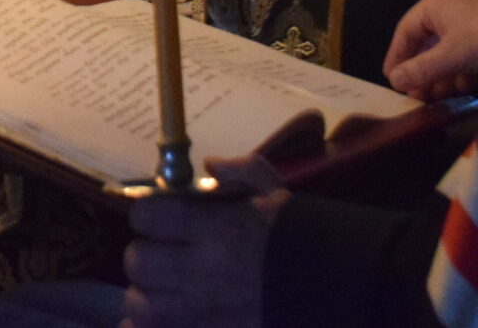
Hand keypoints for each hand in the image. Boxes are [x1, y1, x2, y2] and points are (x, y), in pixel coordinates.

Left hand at [121, 156, 287, 327]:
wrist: (339, 289)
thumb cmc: (303, 241)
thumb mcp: (278, 197)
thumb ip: (243, 172)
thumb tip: (210, 165)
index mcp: (220, 230)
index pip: (148, 216)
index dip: (148, 213)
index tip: (160, 217)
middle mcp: (205, 272)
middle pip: (138, 262)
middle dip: (143, 255)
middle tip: (160, 254)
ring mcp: (204, 313)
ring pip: (141, 306)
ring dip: (144, 296)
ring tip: (162, 290)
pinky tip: (163, 317)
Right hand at [383, 0, 477, 100]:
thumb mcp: (450, 56)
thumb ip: (421, 69)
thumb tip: (394, 81)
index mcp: (435, 4)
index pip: (405, 31)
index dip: (396, 57)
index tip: (392, 80)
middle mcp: (448, 9)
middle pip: (425, 44)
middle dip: (421, 71)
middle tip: (415, 95)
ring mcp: (468, 22)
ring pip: (445, 52)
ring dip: (439, 75)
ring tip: (435, 97)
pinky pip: (463, 54)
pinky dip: (459, 71)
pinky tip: (460, 89)